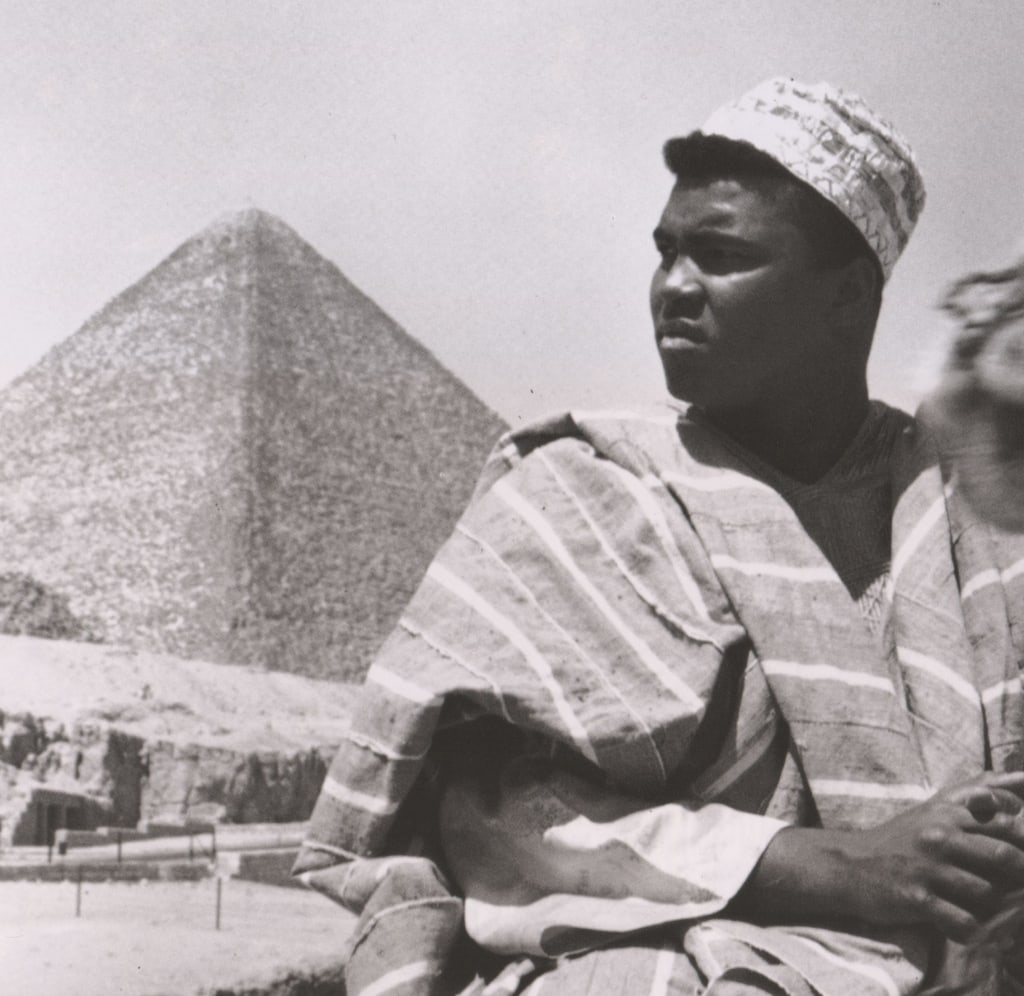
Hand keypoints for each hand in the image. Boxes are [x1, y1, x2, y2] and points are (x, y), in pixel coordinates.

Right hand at [734, 773, 1023, 942]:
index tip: (1008, 846)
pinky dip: (968, 930)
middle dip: (1014, 875)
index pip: (1005, 818)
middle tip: (1002, 883)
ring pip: (987, 892)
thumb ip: (975, 792)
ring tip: (972, 903)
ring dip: (986, 905)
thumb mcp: (934, 807)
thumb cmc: (902, 838)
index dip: (1017, 837)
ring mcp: (927, 867)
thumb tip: (1021, 778)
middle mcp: (938, 835)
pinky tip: (958, 923)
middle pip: (1005, 855)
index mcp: (946, 812)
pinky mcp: (915, 898)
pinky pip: (963, 922)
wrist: (850, 865)